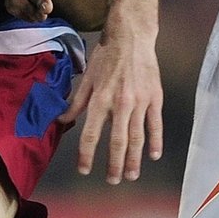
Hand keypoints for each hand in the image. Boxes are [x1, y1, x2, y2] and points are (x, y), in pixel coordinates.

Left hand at [65, 22, 162, 182]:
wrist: (132, 36)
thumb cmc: (106, 56)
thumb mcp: (87, 78)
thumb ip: (77, 103)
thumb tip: (63, 121)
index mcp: (100, 99)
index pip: (91, 135)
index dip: (87, 155)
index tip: (84, 169)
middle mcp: (120, 104)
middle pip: (117, 142)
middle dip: (114, 164)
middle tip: (112, 180)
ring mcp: (140, 102)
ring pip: (137, 137)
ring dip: (134, 159)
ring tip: (131, 175)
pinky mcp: (154, 98)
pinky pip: (155, 124)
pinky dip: (155, 141)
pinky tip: (153, 155)